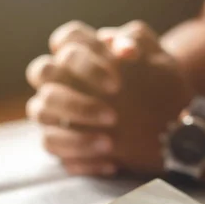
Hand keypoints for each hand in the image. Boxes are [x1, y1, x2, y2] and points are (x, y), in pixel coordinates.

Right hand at [26, 20, 192, 175]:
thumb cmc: (154, 83)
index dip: (87, 61)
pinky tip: (110, 164)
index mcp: (80, 50)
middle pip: (41, 72)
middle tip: (113, 117)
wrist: (165, 118)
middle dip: (76, 98)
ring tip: (109, 144)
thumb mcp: (157, 60)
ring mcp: (51, 107)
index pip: (67, 40)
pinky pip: (52, 145)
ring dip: (74, 130)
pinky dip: (80, 157)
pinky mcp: (56, 137)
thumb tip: (123, 48)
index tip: (117, 84)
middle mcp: (58, 75)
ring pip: (39, 111)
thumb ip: (139, 43)